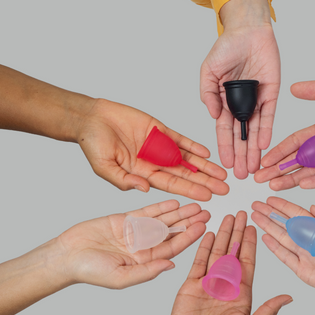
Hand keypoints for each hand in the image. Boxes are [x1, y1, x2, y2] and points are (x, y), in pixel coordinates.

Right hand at [57, 200, 209, 288]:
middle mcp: (144, 246)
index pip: (172, 247)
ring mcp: (135, 232)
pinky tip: (173, 202)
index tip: (203, 227)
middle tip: (206, 212)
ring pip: (162, 220)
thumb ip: (146, 271)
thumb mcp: (120, 277)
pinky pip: (146, 211)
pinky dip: (159, 206)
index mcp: (146, 261)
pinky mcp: (125, 219)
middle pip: (172, 232)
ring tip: (195, 204)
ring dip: (178, 213)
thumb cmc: (90, 271)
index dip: (188, 237)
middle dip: (189, 222)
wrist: (67, 255)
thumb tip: (171, 266)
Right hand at [76, 99, 228, 200]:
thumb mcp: (105, 167)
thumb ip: (124, 180)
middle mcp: (154, 163)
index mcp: (142, 175)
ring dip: (205, 166)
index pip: (172, 186)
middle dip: (205, 182)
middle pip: (185, 175)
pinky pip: (180, 140)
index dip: (190, 190)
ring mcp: (159, 147)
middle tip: (224, 188)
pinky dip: (193, 146)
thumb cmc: (93, 143)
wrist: (90, 117)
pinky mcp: (160, 130)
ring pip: (186, 159)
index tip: (208, 196)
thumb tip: (144, 189)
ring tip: (222, 174)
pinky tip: (207, 153)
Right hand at [164, 211, 291, 314]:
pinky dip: (203, 246)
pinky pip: (198, 261)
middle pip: (233, 252)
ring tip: (227, 217)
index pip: (248, 261)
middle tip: (242, 213)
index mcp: (242, 292)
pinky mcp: (191, 284)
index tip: (255, 226)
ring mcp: (208, 282)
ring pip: (217, 252)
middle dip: (238, 232)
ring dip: (222, 234)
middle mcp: (226, 284)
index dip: (251, 243)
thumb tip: (289, 297)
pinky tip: (207, 233)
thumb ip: (267, 311)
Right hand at [201, 0, 280, 178]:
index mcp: (225, 102)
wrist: (247, 29)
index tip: (226, 164)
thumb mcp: (208, 72)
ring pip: (255, 130)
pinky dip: (267, 130)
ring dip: (254, 149)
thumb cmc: (226, 47)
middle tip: (241, 175)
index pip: (225, 131)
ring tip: (253, 167)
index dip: (225, 148)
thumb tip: (212, 115)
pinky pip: (270, 115)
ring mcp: (257, 101)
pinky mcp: (272, 94)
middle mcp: (242, 105)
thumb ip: (208, 94)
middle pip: (241, 135)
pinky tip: (263, 145)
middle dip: (241, 155)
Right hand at [251, 197, 314, 302]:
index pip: (297, 214)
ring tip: (255, 216)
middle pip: (285, 224)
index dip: (283, 206)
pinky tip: (264, 237)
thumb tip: (312, 206)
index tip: (270, 199)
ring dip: (268, 227)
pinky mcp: (301, 269)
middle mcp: (309, 240)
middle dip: (270, 214)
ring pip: (281, 237)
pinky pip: (284, 256)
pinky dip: (274, 247)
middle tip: (256, 205)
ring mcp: (303, 254)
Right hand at [255, 76, 314, 189]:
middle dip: (280, 169)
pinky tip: (304, 183)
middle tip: (261, 178)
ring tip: (276, 185)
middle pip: (300, 160)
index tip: (264, 160)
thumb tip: (294, 88)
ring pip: (314, 170)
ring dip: (294, 178)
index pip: (296, 142)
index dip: (279, 151)